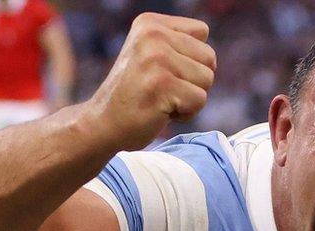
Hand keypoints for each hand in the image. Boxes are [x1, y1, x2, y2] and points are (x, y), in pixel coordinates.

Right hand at [87, 13, 214, 149]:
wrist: (102, 124)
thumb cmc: (134, 93)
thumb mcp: (150, 54)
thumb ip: (177, 45)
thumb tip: (212, 58)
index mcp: (150, 23)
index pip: (202, 32)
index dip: (192, 59)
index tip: (164, 71)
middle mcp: (153, 35)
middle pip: (209, 57)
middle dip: (193, 80)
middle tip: (162, 88)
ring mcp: (157, 59)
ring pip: (207, 79)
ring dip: (189, 97)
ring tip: (161, 99)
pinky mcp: (162, 85)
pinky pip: (200, 100)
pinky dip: (186, 113)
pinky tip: (161, 111)